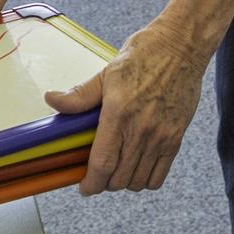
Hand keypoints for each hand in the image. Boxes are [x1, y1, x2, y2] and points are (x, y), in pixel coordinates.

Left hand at [45, 18, 207, 194]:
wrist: (181, 46)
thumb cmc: (143, 54)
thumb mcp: (107, 72)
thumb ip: (80, 95)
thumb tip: (51, 100)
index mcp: (119, 112)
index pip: (102, 163)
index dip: (91, 183)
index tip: (84, 187)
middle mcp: (141, 129)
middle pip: (119, 178)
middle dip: (104, 183)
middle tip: (98, 174)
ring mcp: (161, 136)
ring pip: (138, 181)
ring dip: (124, 182)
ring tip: (117, 170)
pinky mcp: (176, 138)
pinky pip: (160, 176)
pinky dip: (145, 179)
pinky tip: (137, 167)